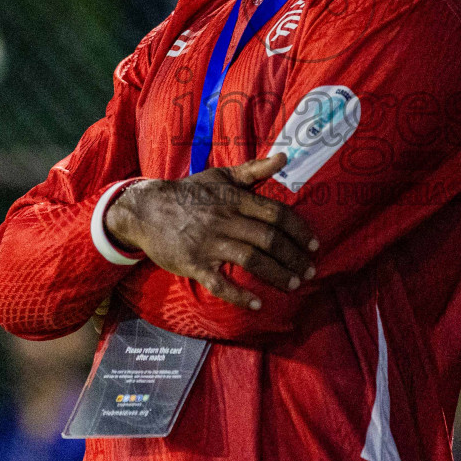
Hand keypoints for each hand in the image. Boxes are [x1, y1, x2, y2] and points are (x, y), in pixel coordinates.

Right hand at [105, 153, 317, 310]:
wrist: (145, 209)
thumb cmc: (189, 193)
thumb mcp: (221, 176)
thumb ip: (254, 170)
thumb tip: (285, 157)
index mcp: (235, 199)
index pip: (276, 214)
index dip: (299, 231)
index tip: (314, 246)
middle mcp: (225, 219)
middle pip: (269, 239)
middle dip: (294, 257)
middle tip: (309, 271)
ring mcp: (209, 242)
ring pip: (251, 260)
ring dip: (276, 275)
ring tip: (293, 285)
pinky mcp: (193, 263)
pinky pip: (220, 282)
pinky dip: (240, 295)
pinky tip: (257, 304)